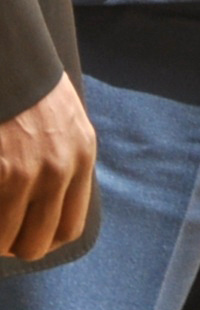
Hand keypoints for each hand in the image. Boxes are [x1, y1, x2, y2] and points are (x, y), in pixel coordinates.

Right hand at [0, 73, 94, 261]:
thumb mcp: (69, 125)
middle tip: (2, 231)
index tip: (27, 236)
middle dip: (14, 244)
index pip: (69, 228)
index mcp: (81, 157)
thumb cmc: (36, 95)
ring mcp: (23, 172)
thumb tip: (51, 209)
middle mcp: (58, 169)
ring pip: (3, 239)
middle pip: (36, 244)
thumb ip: (68, 165)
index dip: (44, 239)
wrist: (14, 65)